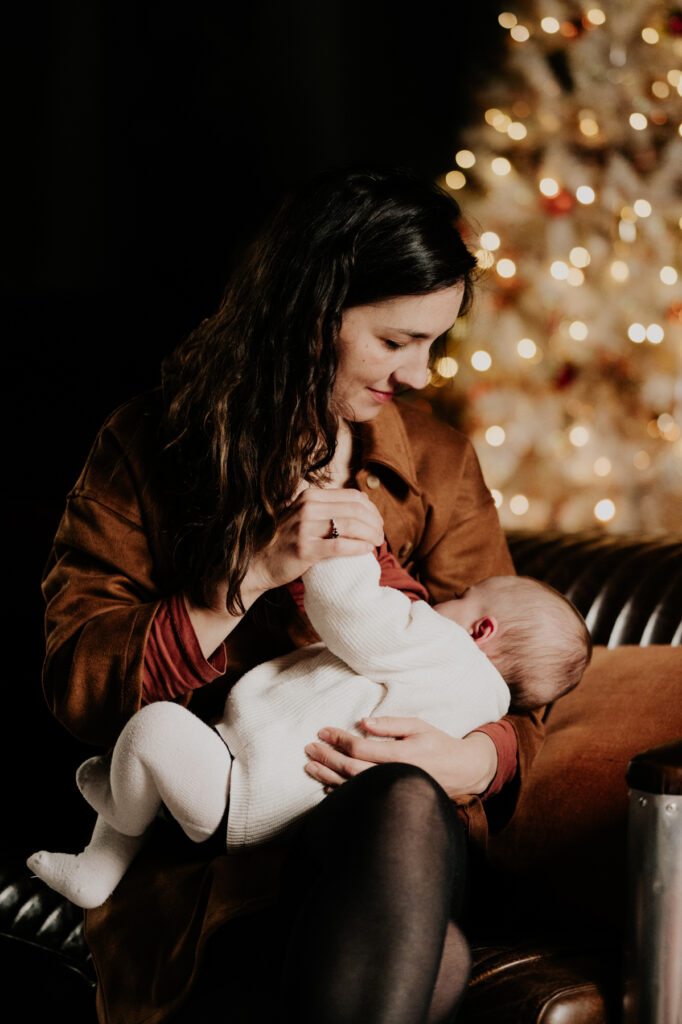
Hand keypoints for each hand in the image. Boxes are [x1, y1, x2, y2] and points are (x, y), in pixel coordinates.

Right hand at [245, 487, 383, 597]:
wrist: (257, 563)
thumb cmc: (285, 541)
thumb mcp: (303, 515)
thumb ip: (326, 508)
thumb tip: (363, 504)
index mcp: (310, 496)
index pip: (352, 497)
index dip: (371, 509)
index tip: (378, 522)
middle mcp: (307, 507)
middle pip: (355, 510)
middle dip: (374, 523)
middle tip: (381, 535)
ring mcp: (304, 527)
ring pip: (350, 525)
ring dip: (370, 534)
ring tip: (377, 543)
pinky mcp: (304, 549)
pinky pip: (340, 545)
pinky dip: (358, 547)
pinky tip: (367, 550)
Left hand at [304, 718, 498, 798]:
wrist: (462, 772)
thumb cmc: (439, 745)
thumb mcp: (419, 726)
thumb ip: (391, 724)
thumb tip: (363, 722)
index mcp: (401, 755)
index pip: (359, 749)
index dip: (338, 740)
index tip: (322, 731)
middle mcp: (394, 776)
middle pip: (350, 770)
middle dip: (326, 758)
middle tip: (309, 748)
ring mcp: (392, 791)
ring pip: (352, 788)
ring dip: (327, 777)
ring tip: (309, 766)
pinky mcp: (391, 799)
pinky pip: (362, 799)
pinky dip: (342, 793)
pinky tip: (327, 787)